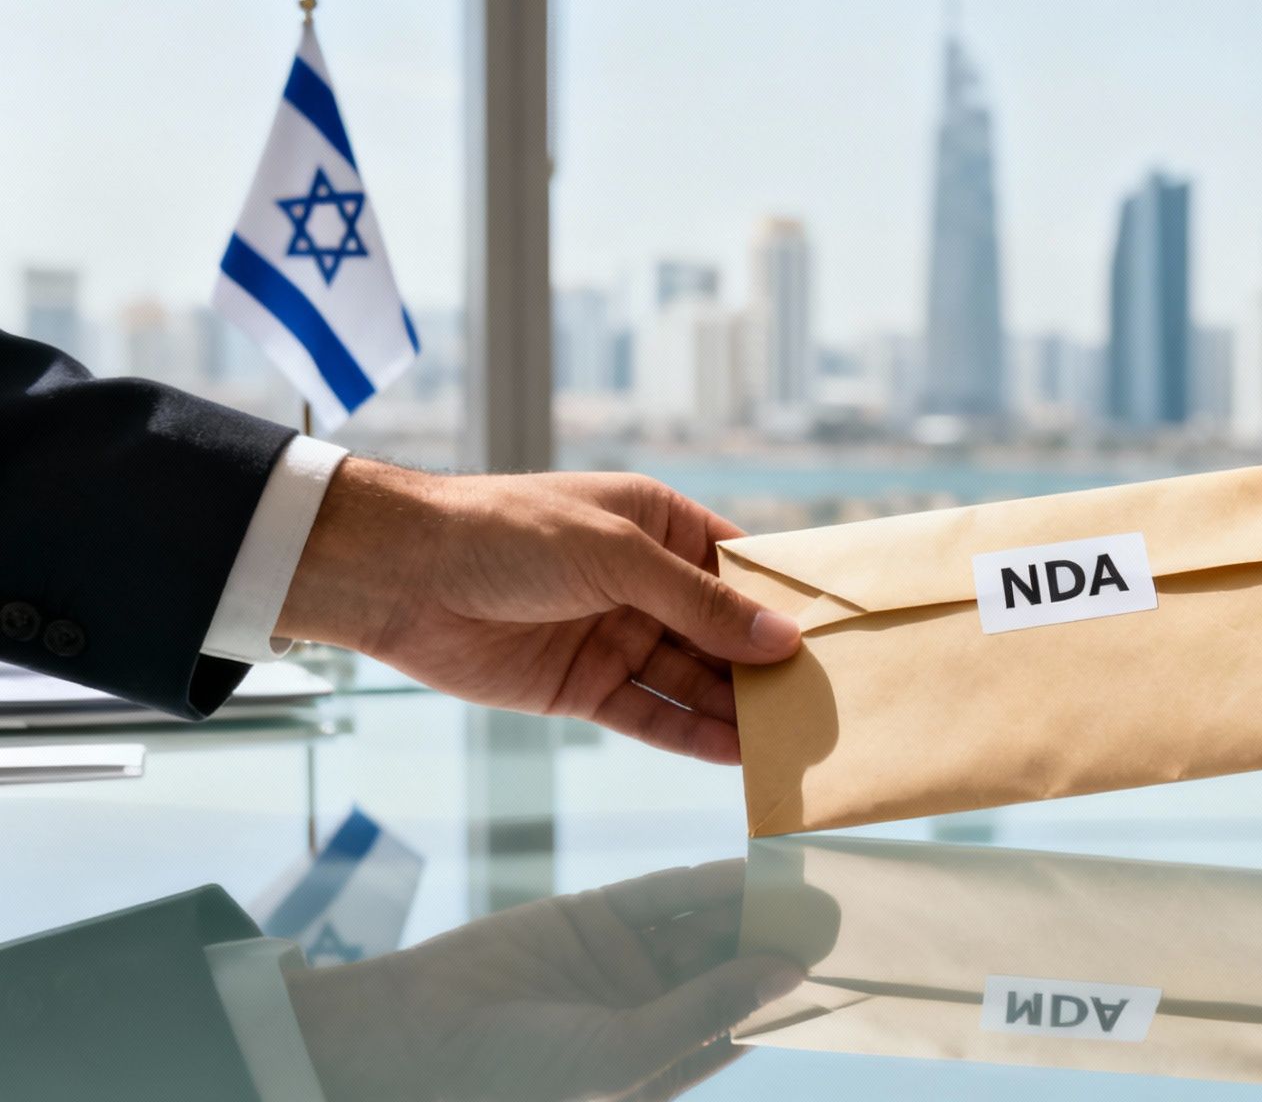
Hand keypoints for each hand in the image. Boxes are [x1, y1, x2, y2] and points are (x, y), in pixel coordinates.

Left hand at [276, 462, 801, 760]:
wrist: (401, 576)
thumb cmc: (509, 534)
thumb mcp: (618, 556)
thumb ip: (701, 605)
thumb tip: (781, 640)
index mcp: (659, 525)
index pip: (740, 567)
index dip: (786, 601)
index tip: (840, 635)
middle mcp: (645, 583)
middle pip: (724, 631)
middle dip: (769, 665)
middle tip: (827, 702)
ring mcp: (616, 637)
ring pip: (693, 679)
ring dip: (738, 708)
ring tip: (794, 739)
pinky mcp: (585, 688)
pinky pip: (652, 715)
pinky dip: (692, 735)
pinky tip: (737, 756)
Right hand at [286, 859, 805, 1101]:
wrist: (416, 1035)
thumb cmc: (519, 1074)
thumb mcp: (626, 1053)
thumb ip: (709, 1009)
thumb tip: (789, 972)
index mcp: (663, 1064)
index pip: (744, 1028)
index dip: (791, 1002)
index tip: (849, 974)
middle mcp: (651, 1012)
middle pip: (733, 968)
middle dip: (780, 942)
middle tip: (839, 914)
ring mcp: (624, 963)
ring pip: (706, 927)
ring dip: (752, 905)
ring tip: (807, 883)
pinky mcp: (595, 918)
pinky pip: (665, 895)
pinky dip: (707, 880)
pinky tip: (752, 865)